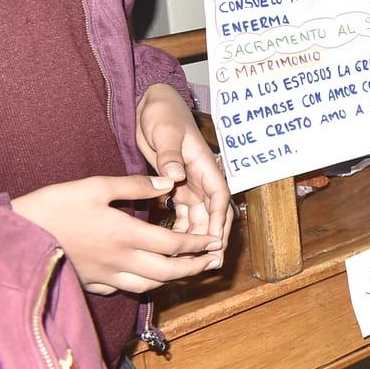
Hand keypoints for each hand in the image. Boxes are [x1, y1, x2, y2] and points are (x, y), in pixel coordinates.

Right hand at [12, 175, 225, 294]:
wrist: (16, 236)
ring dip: (172, 279)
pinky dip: (142, 285)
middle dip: (194, 268)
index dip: (198, 244)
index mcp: (126, 234)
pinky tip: (146, 276)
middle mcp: (120, 260)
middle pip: (168, 272)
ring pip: (148, 285)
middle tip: (212, 262)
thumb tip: (168, 182)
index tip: (215, 241)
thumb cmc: (54, 206)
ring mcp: (104, 276)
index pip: (174, 245)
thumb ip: (135, 185)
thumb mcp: (95, 186)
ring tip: (187, 271)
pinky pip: (123, 290)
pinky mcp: (89, 283)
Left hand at [136, 83, 233, 248]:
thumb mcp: (165, 131)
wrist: (150, 106)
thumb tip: (174, 176)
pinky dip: (181, 230)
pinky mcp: (174, 188)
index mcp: (203, 165)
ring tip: (193, 262)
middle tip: (209, 263)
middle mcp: (200, 178)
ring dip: (197, 238)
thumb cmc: (163, 114)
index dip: (219, 219)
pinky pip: (182, 214)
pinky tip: (175, 247)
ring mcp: (188, 184)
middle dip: (214, 237)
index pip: (218, 195)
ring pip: (199, 218)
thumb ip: (169, 155)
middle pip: (212, 213)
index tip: (216, 241)